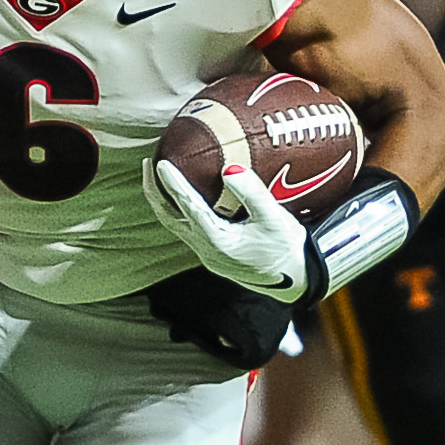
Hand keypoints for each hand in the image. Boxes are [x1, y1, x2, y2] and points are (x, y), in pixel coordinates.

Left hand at [145, 157, 309, 300]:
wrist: (296, 281)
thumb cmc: (287, 249)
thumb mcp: (274, 218)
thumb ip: (252, 193)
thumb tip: (229, 169)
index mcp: (217, 240)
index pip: (188, 207)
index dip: (173, 184)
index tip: (161, 163)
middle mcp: (206, 249)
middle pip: (169, 218)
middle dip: (155, 191)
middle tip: (148, 163)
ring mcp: (207, 254)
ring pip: (175, 225)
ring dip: (164, 202)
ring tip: (158, 177)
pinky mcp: (213, 255)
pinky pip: (187, 229)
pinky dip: (179, 210)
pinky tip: (183, 197)